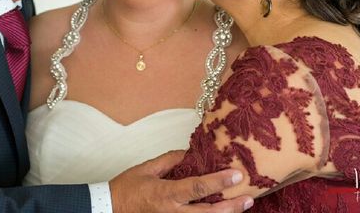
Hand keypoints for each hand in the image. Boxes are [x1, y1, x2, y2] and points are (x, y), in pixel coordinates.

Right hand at [109, 151, 253, 212]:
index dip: (219, 181)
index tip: (236, 175)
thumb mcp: (147, 168)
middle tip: (249, 198)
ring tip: (242, 206)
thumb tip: (190, 152)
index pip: (198, 188)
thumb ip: (171, 160)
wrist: (110, 209)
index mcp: (167, 194)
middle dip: (231, 206)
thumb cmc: (126, 189)